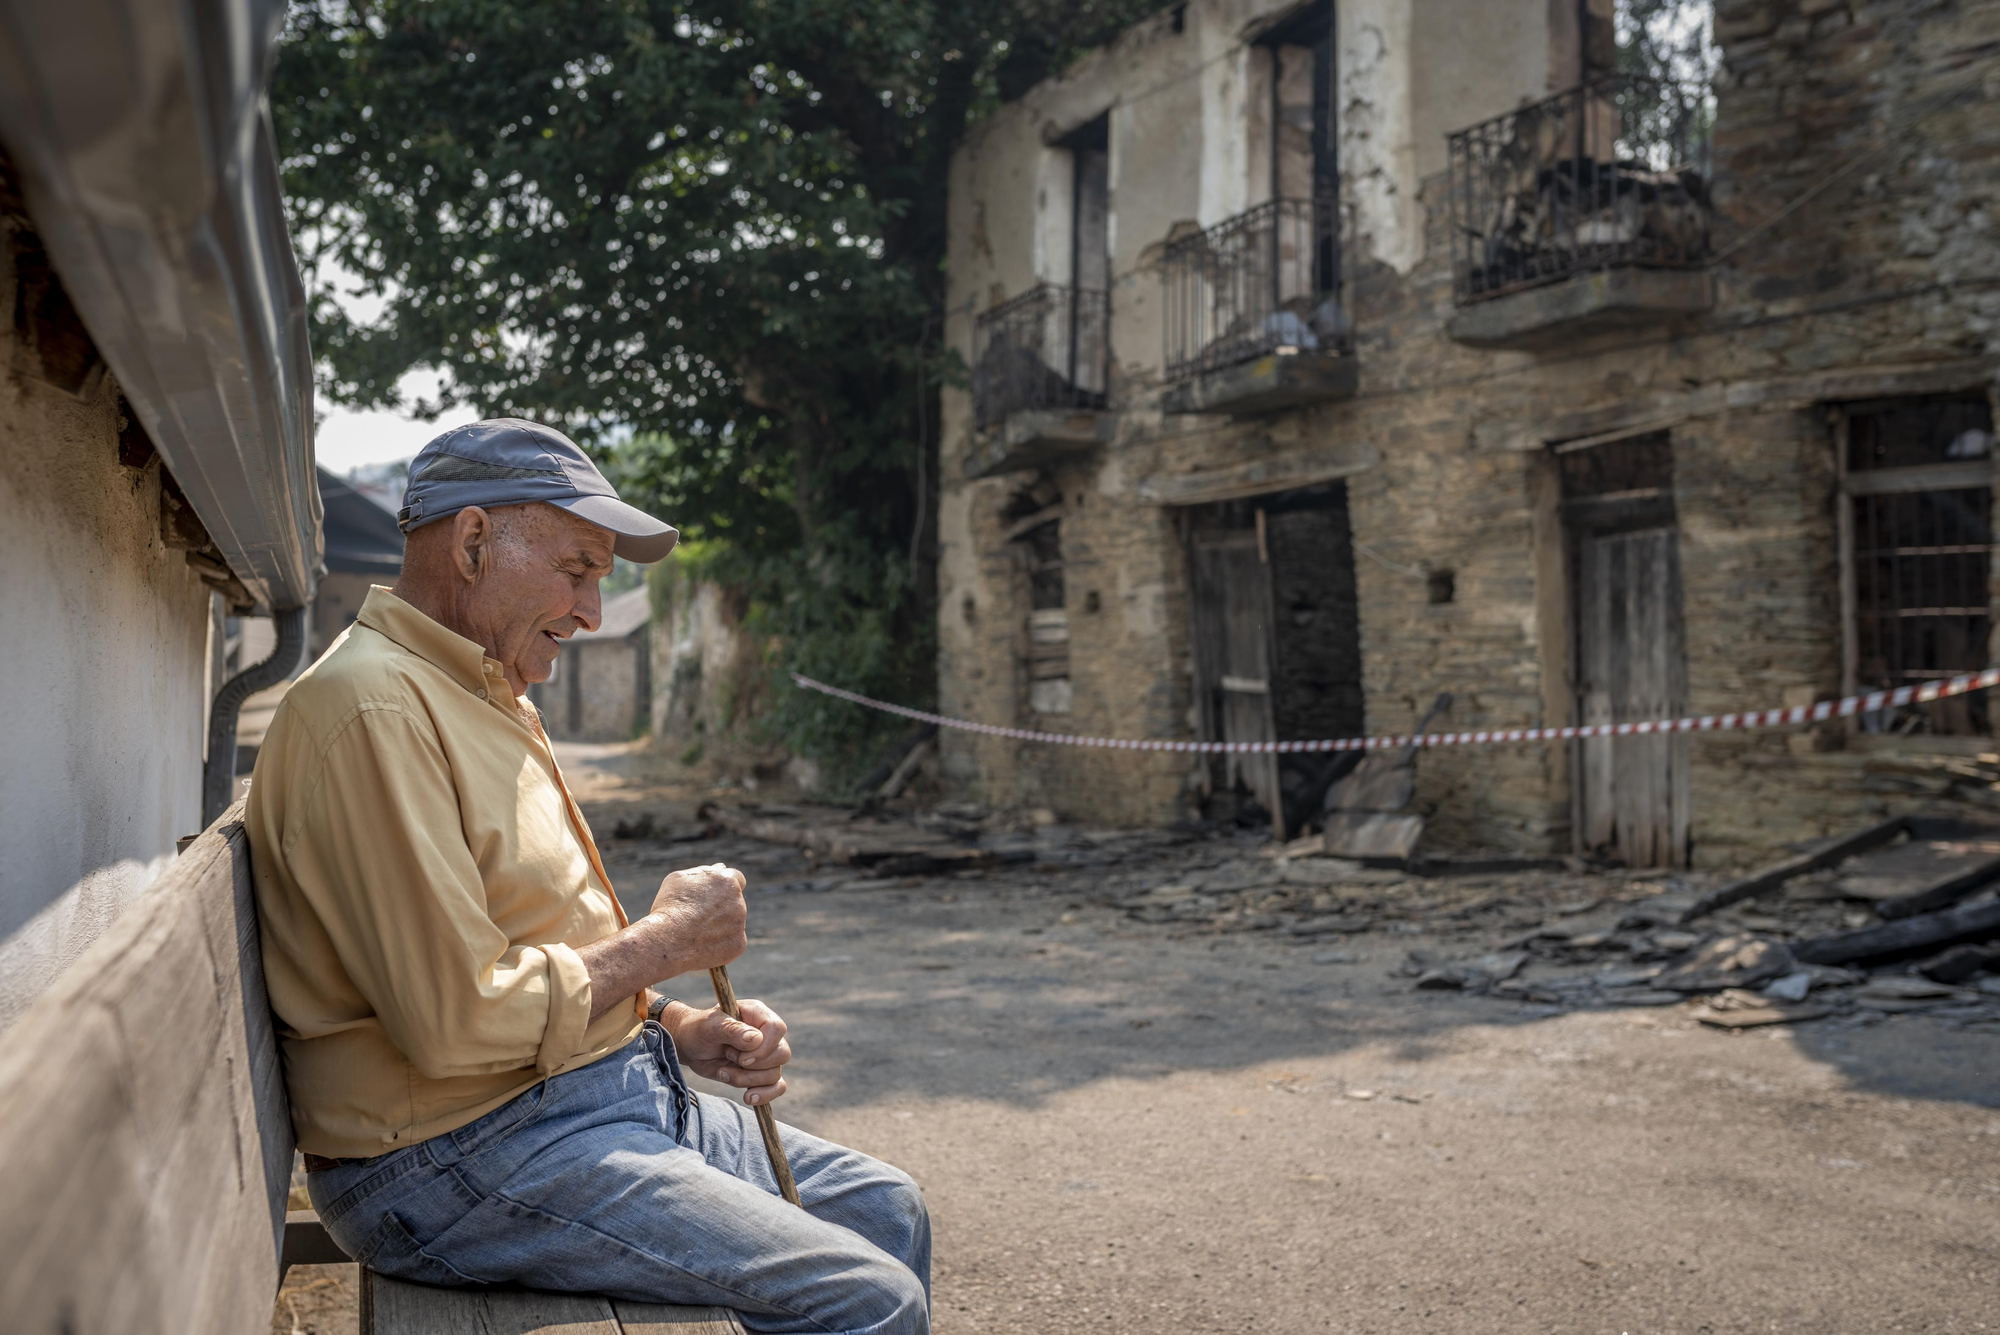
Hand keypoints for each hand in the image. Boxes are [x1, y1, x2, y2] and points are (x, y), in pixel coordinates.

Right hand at [646, 863, 746, 973]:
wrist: (667, 940)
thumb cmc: (669, 907)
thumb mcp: (679, 879)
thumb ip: (703, 872)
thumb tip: (720, 868)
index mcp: (727, 881)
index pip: (736, 879)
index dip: (725, 887)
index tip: (716, 895)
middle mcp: (738, 901)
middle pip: (734, 903)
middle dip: (721, 908)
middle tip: (698, 918)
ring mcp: (740, 924)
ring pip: (732, 924)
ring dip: (720, 927)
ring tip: (695, 933)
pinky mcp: (739, 944)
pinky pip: (731, 943)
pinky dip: (720, 945)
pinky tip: (701, 946)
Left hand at [667, 997, 790, 1105]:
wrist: (690, 1047)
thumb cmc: (699, 1030)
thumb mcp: (710, 1027)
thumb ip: (732, 1030)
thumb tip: (756, 1040)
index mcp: (757, 1015)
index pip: (777, 1029)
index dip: (764, 1048)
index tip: (741, 1058)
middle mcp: (766, 1034)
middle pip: (781, 1054)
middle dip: (753, 1066)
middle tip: (727, 1057)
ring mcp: (765, 1054)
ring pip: (775, 1074)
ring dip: (747, 1080)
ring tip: (723, 1072)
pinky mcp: (760, 1073)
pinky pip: (777, 1087)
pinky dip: (765, 1095)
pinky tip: (748, 1097)